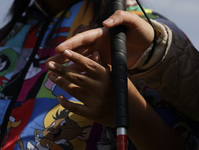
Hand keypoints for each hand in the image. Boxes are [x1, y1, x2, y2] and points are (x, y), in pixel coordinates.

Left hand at [46, 50, 185, 149]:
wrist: (134, 114)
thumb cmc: (126, 92)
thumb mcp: (118, 76)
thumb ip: (105, 65)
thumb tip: (94, 53)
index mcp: (107, 77)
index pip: (88, 64)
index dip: (75, 57)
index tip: (64, 51)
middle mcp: (100, 89)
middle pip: (76, 77)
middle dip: (61, 69)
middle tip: (49, 64)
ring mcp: (95, 103)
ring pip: (73, 90)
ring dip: (60, 83)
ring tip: (51, 76)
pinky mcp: (92, 115)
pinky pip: (75, 107)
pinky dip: (65, 102)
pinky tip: (59, 96)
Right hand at [47, 10, 156, 67]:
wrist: (149, 47)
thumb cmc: (142, 33)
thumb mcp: (134, 22)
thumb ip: (121, 18)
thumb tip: (106, 22)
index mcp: (102, 34)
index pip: (83, 38)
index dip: (70, 44)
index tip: (58, 50)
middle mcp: (98, 44)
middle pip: (77, 51)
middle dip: (63, 57)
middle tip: (50, 64)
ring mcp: (101, 55)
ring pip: (81, 61)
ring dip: (69, 67)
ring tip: (56, 74)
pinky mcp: (105, 64)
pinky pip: (90, 69)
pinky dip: (81, 74)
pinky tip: (72, 81)